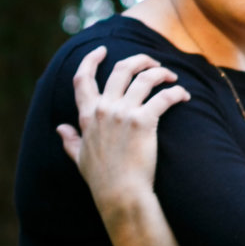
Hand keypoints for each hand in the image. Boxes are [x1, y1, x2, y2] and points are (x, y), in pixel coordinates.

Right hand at [56, 47, 187, 209]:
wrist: (121, 194)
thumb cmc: (102, 180)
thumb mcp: (79, 157)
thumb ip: (70, 140)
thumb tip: (60, 128)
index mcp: (87, 115)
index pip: (82, 79)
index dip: (91, 60)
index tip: (102, 50)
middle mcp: (104, 109)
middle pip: (121, 69)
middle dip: (139, 60)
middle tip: (153, 63)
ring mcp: (123, 114)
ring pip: (145, 78)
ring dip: (161, 73)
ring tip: (171, 77)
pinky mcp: (144, 121)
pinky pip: (164, 96)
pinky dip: (177, 92)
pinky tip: (184, 96)